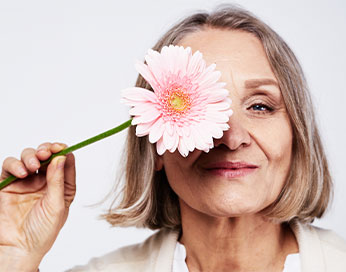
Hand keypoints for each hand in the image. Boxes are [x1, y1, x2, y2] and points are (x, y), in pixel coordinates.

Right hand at [0, 142, 75, 270]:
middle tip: (46, 152)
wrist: (18, 248)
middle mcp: (45, 181)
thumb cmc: (43, 231)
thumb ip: (57, 181)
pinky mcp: (8, 184)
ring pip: (28, 157)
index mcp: (61, 185)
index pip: (64, 162)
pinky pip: (10, 166)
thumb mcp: (56, 205)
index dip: (63, 151)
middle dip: (46, 150)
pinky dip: (15, 165)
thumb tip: (61, 157)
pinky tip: (22, 173)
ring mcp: (26, 181)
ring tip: (33, 167)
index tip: (61, 146)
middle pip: (46, 155)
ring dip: (31, 156)